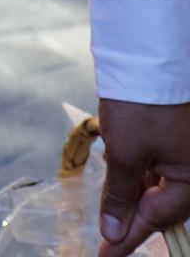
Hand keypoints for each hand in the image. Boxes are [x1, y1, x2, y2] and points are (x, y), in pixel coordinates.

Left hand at [98, 98, 189, 254]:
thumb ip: (120, 196)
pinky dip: (137, 170)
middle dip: (134, 217)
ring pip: (158, 182)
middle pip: (163, 203)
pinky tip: (117, 169)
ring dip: (133, 192)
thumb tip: (113, 232)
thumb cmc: (139, 104)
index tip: (107, 255)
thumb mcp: (125, 154)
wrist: (145, 51)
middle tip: (108, 235)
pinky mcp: (172, 131)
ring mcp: (184, 147)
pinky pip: (157, 162)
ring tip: (110, 203)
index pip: (159, 218)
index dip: (130, 238)